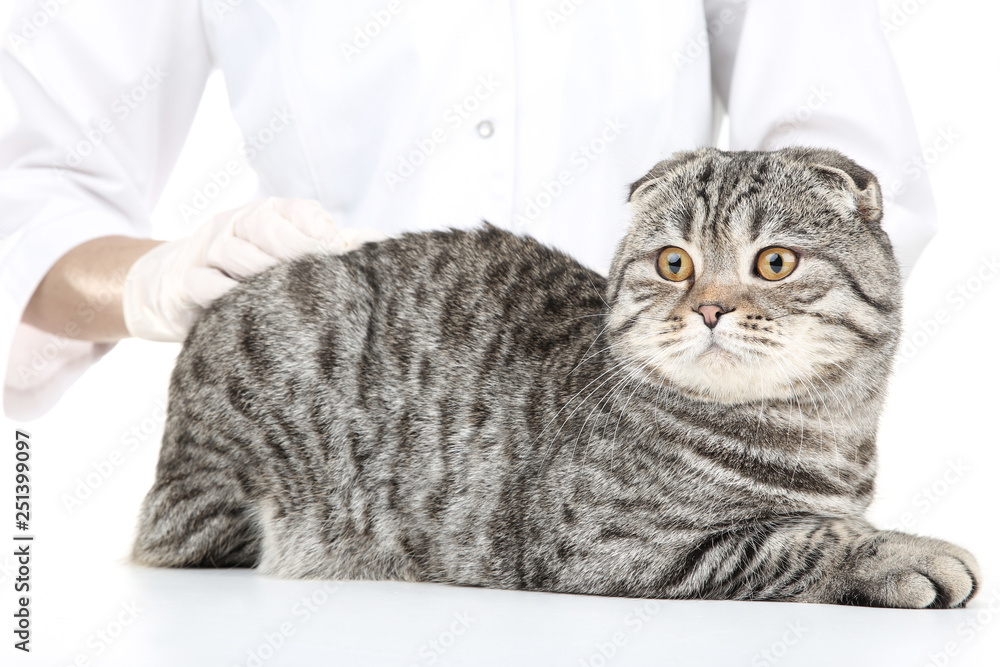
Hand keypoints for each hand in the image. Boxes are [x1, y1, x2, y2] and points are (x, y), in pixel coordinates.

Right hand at [123, 198, 385, 340]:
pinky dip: (226, 295)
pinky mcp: (184, 282)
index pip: (295, 211)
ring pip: (236, 254)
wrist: (167, 287)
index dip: (318, 227)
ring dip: (263, 271)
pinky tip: (247, 307)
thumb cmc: (242, 274)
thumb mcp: (279, 253)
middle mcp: (235, 226)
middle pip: (266, 226)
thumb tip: (380, 243)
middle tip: (323, 268)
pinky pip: (205, 285)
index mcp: (265, 216)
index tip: (340, 246)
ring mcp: (207, 251)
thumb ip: (325, 248)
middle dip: (297, 246)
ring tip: (289, 290)